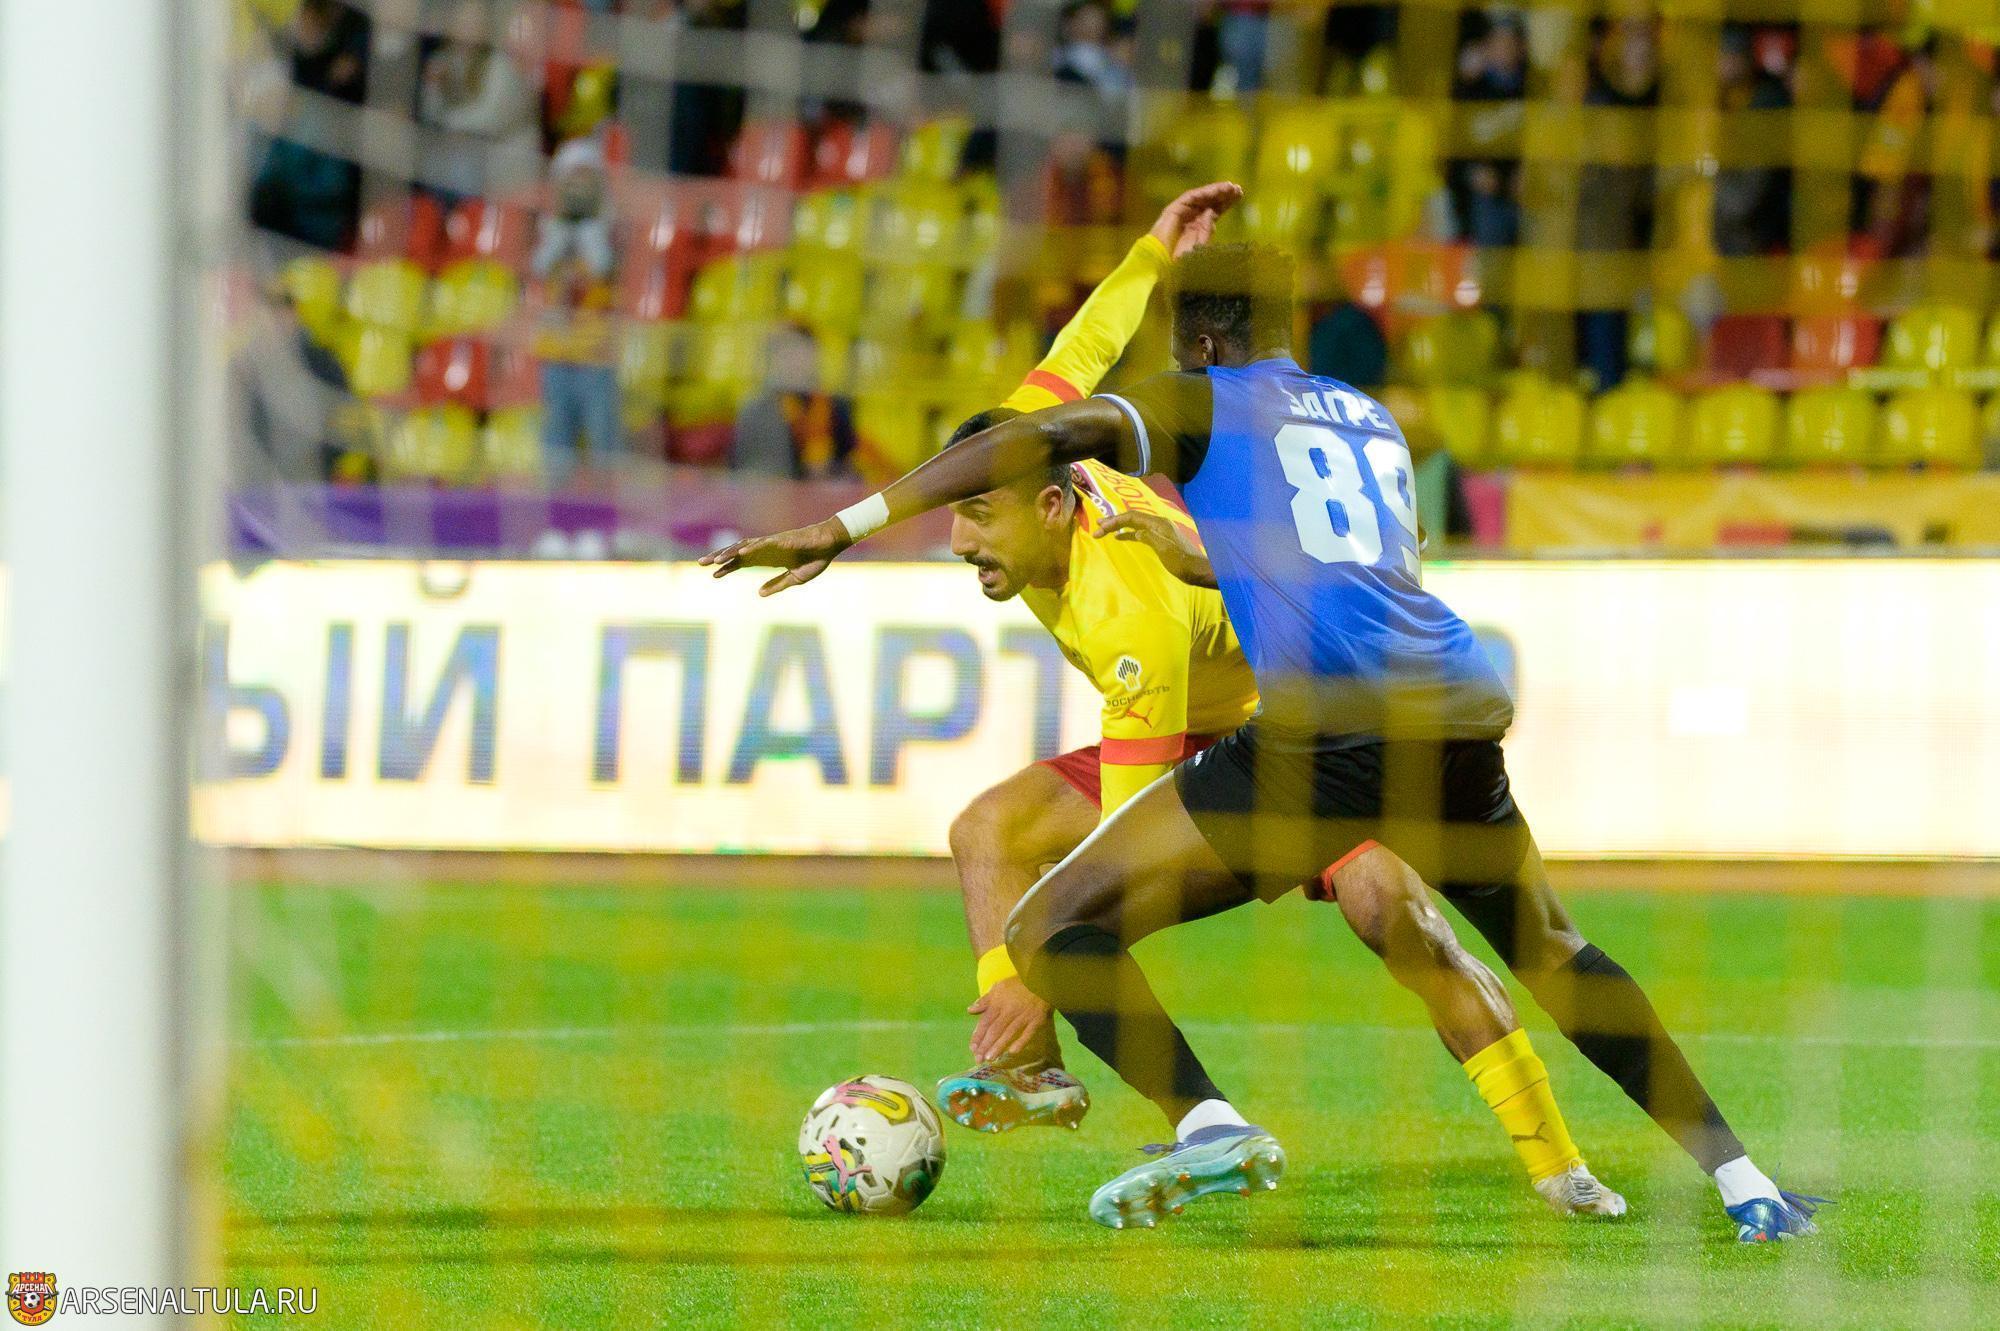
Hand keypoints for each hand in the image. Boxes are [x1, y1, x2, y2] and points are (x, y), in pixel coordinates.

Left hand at [698, 516, 851, 595]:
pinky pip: (763, 543)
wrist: (830, 545)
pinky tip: (740, 552)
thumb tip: (759, 593)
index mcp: (768, 559)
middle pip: (737, 553)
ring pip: (745, 547)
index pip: (742, 563)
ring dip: (729, 552)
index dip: (728, 568)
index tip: (713, 575)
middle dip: (719, 558)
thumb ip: (777, 585)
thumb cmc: (815, 559)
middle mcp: (766, 549)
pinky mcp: (782, 540)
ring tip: (715, 560)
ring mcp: (772, 543)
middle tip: (700, 563)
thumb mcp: (794, 578)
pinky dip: (751, 547)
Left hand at [967, 976, 1051, 1061]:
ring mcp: (1024, 1016)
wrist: (1041, 980)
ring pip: (1009, 1033)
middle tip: (978, 1059)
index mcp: (998, 1003)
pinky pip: (1028, 1033)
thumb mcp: (998, 987)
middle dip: (986, 1045)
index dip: (978, 1035)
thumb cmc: (1018, 985)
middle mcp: (1010, 1011)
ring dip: (999, 1046)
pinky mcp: (1037, 1020)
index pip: (985, 1022)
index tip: (972, 1048)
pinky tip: (1012, 1052)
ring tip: (990, 1058)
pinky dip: (1021, 1042)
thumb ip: (985, 1000)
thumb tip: (970, 1010)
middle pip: (995, 1030)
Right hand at [1093, 510, 1216, 586]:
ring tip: (1104, 528)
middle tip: (1098, 525)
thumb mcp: (1164, 549)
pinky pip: (1140, 531)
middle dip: (1115, 520)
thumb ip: (1149, 537)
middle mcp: (1159, 523)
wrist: (1197, 570)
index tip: (1100, 528)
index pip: (1132, 516)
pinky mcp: (1160, 538)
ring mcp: (1160, 530)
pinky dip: (1129, 533)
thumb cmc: (1181, 562)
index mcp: (1158, 523)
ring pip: (1135, 524)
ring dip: (1120, 525)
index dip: (1115, 520)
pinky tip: (1120, 537)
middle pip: (1132, 517)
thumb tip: (1134, 532)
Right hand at [1148, 180, 1242, 259]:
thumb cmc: (1179, 263)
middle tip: (1237, 189)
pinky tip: (1217, 190)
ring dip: (1215, 190)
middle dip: (1223, 194)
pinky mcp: (1173, 210)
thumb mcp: (1200, 247)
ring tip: (1230, 187)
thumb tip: (1212, 211)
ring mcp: (1181, 214)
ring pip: (1201, 198)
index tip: (1239, 195)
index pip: (1214, 211)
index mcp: (1198, 228)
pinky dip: (1204, 192)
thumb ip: (1207, 229)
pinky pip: (1190, 197)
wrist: (1160, 265)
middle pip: (1209, 202)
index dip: (1226, 203)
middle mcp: (1191, 219)